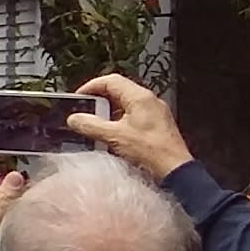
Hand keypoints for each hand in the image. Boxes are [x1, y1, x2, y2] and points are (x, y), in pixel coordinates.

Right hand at [66, 74, 192, 178]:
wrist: (175, 170)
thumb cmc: (150, 151)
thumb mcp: (114, 136)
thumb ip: (90, 125)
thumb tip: (74, 119)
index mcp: (140, 97)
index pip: (111, 81)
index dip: (91, 86)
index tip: (79, 97)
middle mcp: (150, 100)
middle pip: (119, 90)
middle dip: (99, 100)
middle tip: (86, 111)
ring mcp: (155, 112)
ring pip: (126, 103)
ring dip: (109, 111)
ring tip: (97, 124)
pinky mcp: (158, 124)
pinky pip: (135, 114)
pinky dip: (120, 119)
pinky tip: (114, 134)